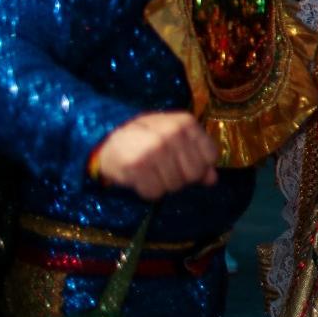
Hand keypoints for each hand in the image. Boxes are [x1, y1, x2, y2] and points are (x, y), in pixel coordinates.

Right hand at [95, 111, 218, 200]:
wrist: (105, 140)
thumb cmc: (145, 138)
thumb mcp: (174, 138)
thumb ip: (197, 156)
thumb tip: (212, 179)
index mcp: (185, 122)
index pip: (210, 156)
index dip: (199, 166)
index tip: (183, 162)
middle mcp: (172, 133)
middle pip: (193, 174)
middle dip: (181, 178)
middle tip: (163, 169)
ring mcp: (155, 148)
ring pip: (175, 186)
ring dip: (162, 185)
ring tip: (150, 171)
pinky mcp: (137, 165)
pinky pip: (155, 193)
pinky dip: (147, 191)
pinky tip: (139, 177)